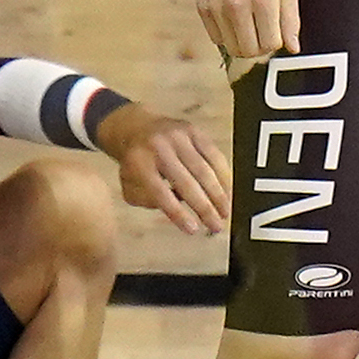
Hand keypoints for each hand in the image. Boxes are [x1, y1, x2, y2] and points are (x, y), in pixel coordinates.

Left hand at [99, 104, 232, 235]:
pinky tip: (227, 192)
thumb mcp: (131, 187)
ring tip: (224, 213)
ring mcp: (177, 136)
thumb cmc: (137, 165)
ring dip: (218, 194)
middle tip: (216, 226)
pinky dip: (223, 176)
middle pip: (185, 182)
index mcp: (138, 162)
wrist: (137, 128)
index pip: (160, 192)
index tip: (193, 230)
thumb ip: (150, 202)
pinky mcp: (193, 131)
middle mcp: (158, 147)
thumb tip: (179, 208)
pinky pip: (214, 155)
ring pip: (203, 169)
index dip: (178, 213)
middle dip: (204, 208)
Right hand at [195, 0, 301, 66]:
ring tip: (248, 24)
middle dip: (259, 47)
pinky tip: (233, 17)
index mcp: (263, 0)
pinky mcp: (203, 7)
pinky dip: (227, 34)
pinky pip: (216, 39)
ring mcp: (217, 7)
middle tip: (261, 31)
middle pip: (250, 51)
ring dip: (242, 42)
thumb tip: (293, 47)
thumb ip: (291, 20)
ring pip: (232, 48)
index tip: (274, 32)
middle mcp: (238, 5)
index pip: (270, 44)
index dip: (275, 42)